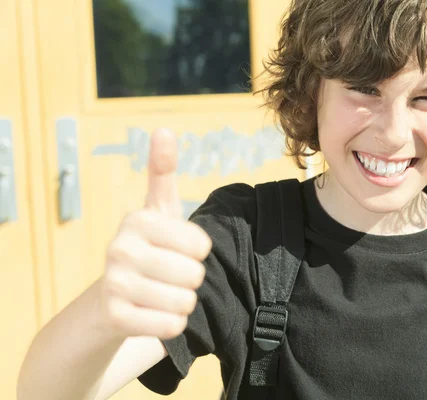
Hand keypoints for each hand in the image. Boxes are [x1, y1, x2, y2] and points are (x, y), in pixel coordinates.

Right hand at [99, 129, 211, 339]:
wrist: (108, 303)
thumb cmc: (146, 252)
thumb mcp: (156, 212)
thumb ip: (162, 173)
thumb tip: (163, 128)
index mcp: (137, 219)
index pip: (201, 245)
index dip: (198, 253)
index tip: (177, 252)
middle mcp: (120, 247)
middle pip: (195, 274)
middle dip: (190, 282)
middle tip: (168, 278)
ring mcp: (114, 283)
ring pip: (185, 302)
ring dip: (181, 304)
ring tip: (161, 296)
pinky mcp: (114, 317)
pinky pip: (171, 326)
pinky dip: (171, 325)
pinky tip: (152, 316)